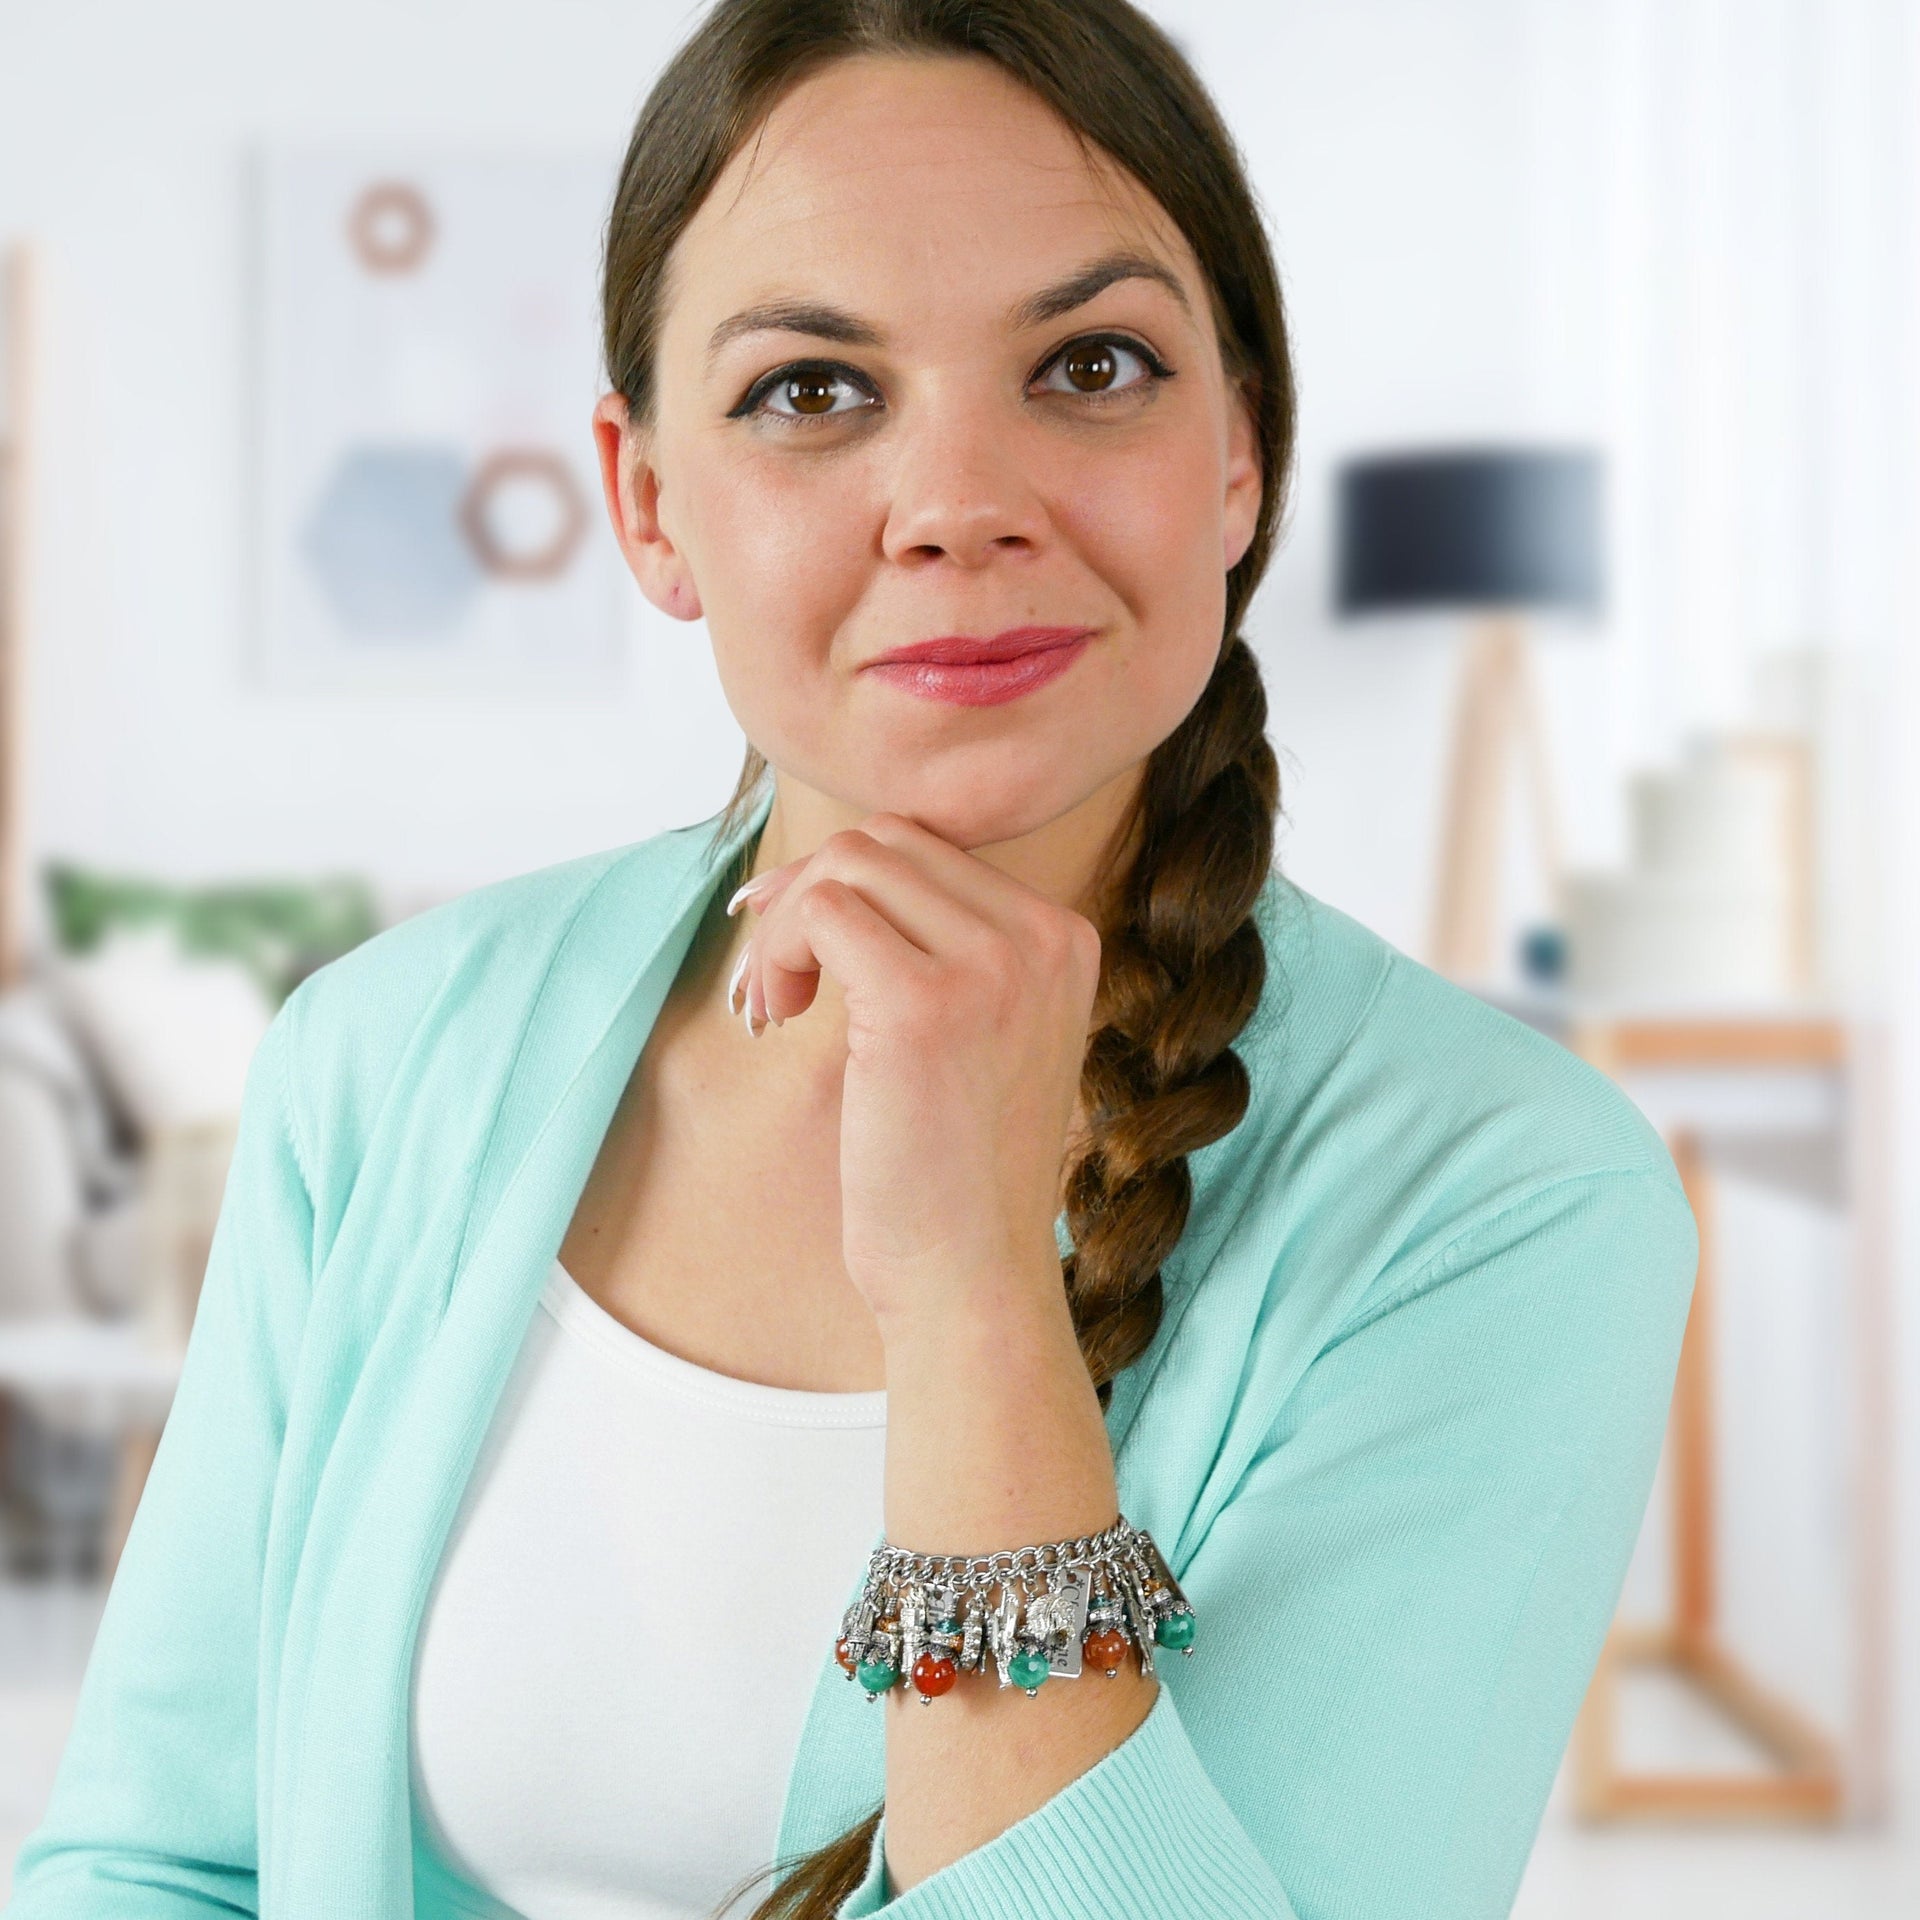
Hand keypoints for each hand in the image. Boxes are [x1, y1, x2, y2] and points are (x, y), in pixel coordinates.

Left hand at [726, 813, 1101, 1329]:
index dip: (846, 882)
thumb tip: (833, 870)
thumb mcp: (981, 1035)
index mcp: (1062, 939)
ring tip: (780, 1005)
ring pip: (850, 865)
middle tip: (779, 979)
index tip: (799, 941)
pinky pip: (824, 913)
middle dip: (811, 895)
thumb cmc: (955, 1170)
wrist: (972, 1277)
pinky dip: (781, 951)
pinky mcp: (926, 1005)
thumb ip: (942, 948)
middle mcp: (1043, 939)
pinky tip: (781, 1018)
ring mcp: (993, 967)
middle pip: (887, 840)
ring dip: (789, 926)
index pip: (932, 846)